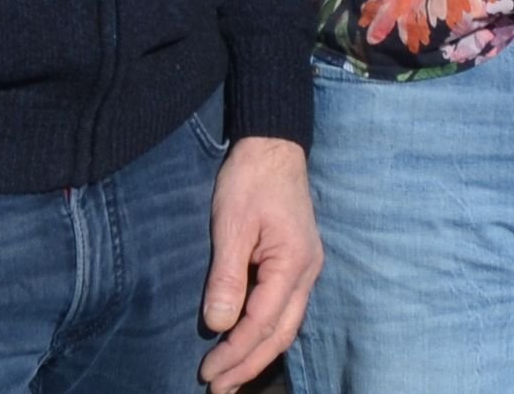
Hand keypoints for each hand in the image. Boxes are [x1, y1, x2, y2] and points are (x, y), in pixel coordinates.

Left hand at [199, 135, 320, 388]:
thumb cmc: (250, 180)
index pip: (263, 322)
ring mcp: (306, 268)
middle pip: (281, 334)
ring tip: (230, 379)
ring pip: (287, 325)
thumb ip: (228, 277)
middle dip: (249, 365)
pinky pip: (285, 310)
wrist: (273, 145)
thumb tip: (219, 326)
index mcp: (293, 263)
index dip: (235, 352)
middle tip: (217, 390)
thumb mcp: (232, 225)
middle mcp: (307, 272)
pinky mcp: (297, 263)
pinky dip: (266, 334)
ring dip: (258, 354)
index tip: (206, 372)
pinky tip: (248, 344)